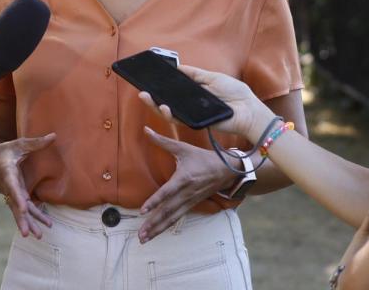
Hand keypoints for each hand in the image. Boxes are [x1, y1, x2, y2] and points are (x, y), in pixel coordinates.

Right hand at [0, 133, 55, 238]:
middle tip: (27, 233)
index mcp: (6, 172)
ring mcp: (10, 194)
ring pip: (19, 211)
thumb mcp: (18, 144)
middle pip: (14, 205)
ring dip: (28, 223)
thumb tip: (54, 136)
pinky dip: (31, 218)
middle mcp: (7, 187)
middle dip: (22, 219)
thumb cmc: (4, 151)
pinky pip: (23, 210)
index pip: (12, 186)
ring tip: (39, 236)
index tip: (24, 207)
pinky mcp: (14, 197)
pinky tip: (42, 227)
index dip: (17, 197)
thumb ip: (35, 143)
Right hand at [138, 65, 272, 138]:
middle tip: (142, 92)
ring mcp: (193, 115)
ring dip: (156, 107)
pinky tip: (164, 107)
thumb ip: (194, 74)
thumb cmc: (235, 93)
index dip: (160, 86)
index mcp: (194, 93)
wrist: (249, 109)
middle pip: (167, 102)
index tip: (148, 79)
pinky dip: (170, 114)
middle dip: (152, 98)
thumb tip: (178, 67)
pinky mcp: (197, 123)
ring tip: (147, 98)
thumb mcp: (213, 77)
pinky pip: (180, 119)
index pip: (173, 90)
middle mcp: (191, 104)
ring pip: (169, 113)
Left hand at [138, 127, 234, 242]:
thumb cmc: (203, 157)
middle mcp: (187, 193)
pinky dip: (166, 226)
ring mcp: (190, 201)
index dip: (155, 201)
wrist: (227, 170)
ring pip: (172, 217)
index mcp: (184, 178)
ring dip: (158, 229)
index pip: (167, 192)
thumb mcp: (183, 148)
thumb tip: (145, 130)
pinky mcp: (192, 205)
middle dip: (154, 223)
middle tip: (141, 235)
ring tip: (144, 238)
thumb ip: (162, 141)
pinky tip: (156, 233)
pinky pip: (177, 217)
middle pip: (168, 211)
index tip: (143, 210)